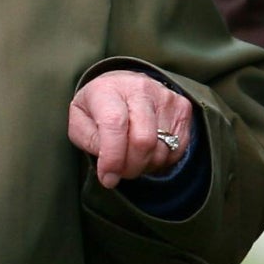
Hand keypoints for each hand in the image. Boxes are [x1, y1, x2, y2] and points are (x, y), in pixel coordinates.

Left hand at [69, 72, 193, 187]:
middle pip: (143, 140)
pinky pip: (176, 150)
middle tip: (120, 172)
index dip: (112, 157)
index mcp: (108, 89)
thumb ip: (90, 142)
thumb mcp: (80, 122)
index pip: (114, 124)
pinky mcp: (183, 108)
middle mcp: (140, 88)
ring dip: (145, 165)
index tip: (108, 178)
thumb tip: (109, 168)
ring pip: (161, 150)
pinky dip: (161, 160)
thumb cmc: (98, 108)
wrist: (123, 85)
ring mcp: (165, 97)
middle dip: (130, 167)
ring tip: (132, 158)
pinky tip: (148, 151)